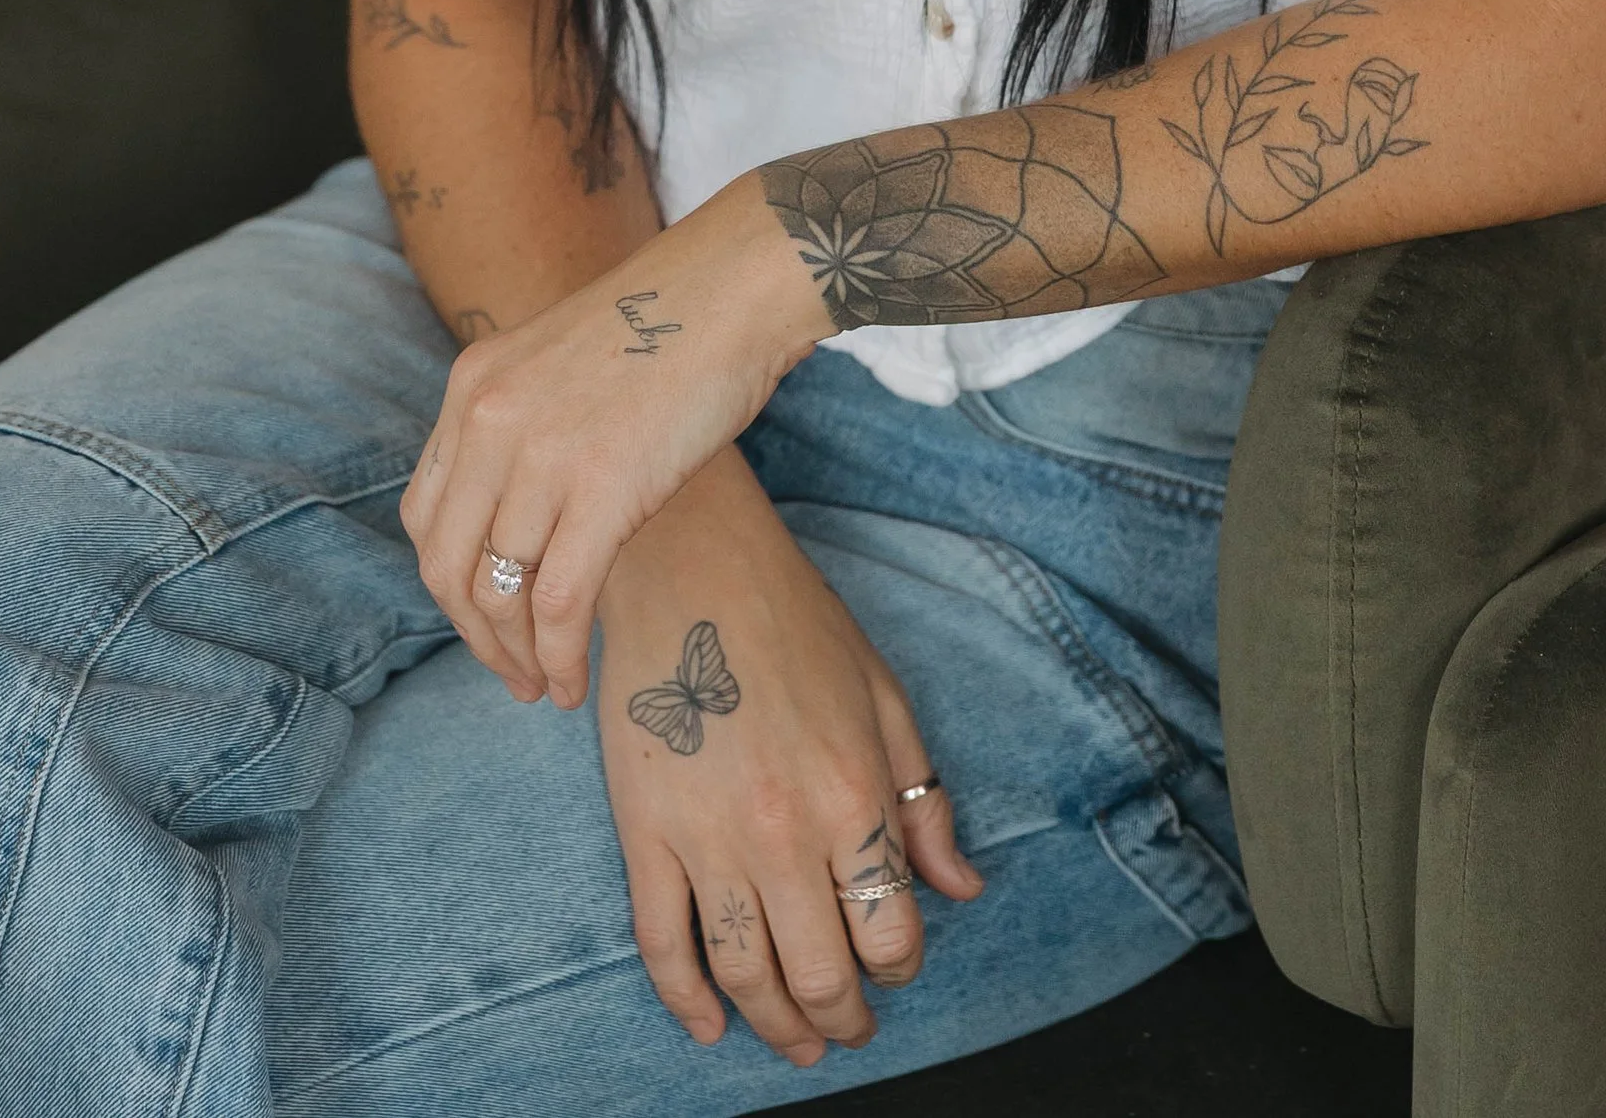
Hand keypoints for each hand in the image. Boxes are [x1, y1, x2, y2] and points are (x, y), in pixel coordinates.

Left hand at [399, 177, 822, 706]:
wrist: (736, 285)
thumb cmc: (671, 324)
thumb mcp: (561, 365)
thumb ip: (525, 431)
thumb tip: (524, 524)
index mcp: (472, 385)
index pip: (424, 513)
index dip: (449, 582)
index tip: (485, 617)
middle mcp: (487, 419)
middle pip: (447, 563)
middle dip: (475, 636)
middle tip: (511, 673)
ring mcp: (540, 453)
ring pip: (497, 593)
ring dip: (517, 657)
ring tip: (545, 687)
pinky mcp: (601, 488)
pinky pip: (558, 603)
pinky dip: (559, 658)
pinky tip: (574, 683)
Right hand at [598, 454, 981, 1068]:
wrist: (689, 563)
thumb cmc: (794, 621)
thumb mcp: (883, 697)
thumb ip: (923, 801)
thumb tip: (962, 889)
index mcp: (853, 793)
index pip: (890, 931)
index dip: (899, 968)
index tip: (894, 970)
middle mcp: (783, 830)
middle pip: (820, 973)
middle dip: (842, 1018)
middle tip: (848, 1030)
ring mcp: (707, 837)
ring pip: (745, 974)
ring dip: (775, 1025)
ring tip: (795, 1042)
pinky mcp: (643, 833)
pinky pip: (662, 944)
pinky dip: (685, 1000)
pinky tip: (708, 1026)